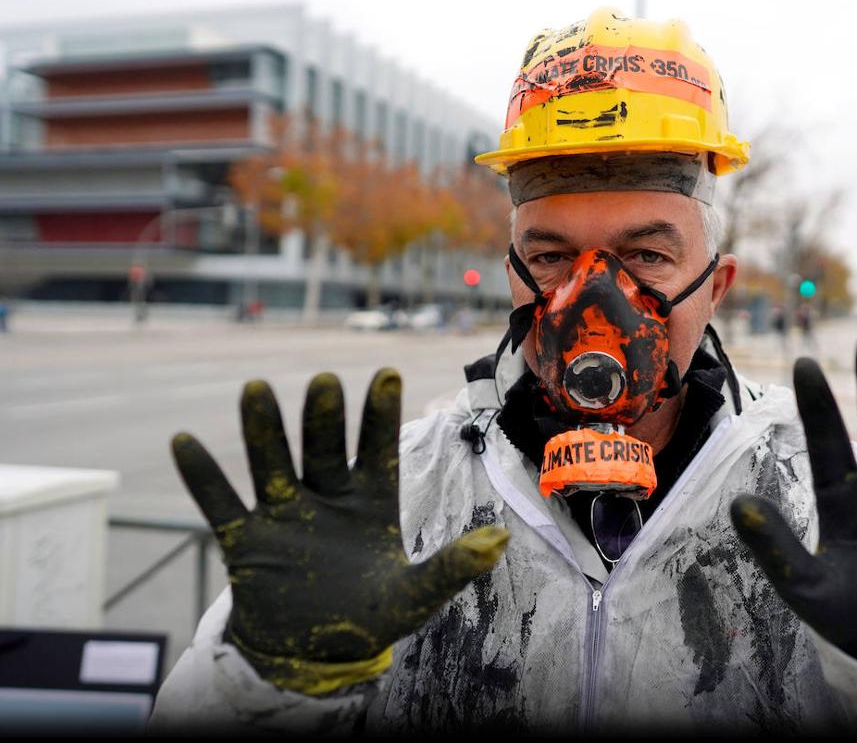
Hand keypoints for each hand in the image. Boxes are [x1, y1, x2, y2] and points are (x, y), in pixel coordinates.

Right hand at [171, 368, 507, 691]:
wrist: (312, 652)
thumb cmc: (370, 615)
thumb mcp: (416, 595)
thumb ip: (452, 566)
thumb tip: (504, 539)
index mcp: (371, 503)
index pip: (378, 451)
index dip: (381, 416)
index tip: (388, 373)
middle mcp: (327, 497)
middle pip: (324, 448)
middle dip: (324, 417)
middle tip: (325, 381)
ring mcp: (284, 514)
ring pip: (273, 463)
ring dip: (263, 430)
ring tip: (255, 389)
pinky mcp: (245, 540)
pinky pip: (220, 503)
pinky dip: (202, 476)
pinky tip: (183, 440)